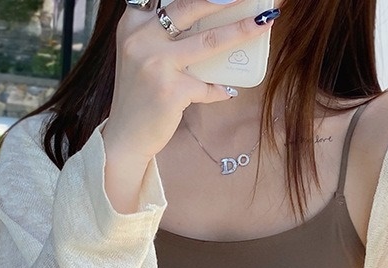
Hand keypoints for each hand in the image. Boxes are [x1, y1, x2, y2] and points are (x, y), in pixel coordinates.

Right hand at [102, 0, 277, 162]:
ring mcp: (157, 64)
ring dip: (240, 31)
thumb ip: (162, 36)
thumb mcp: (140, 56)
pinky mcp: (171, 91)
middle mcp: (142, 39)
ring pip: (209, 41)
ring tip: (261, 23)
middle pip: (191, 7)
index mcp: (133, 24)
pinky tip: (227, 91)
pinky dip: (219, 90)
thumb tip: (209, 23)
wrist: (125, 135)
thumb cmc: (138, 95)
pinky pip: (207, 86)